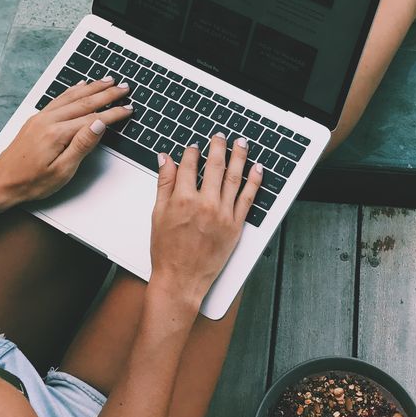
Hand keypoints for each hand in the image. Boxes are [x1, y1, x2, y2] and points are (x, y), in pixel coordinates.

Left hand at [0, 77, 133, 204]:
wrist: (1, 183)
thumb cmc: (31, 182)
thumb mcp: (62, 171)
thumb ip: (82, 145)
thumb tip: (99, 124)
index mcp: (57, 133)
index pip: (93, 118)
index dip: (113, 113)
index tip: (128, 108)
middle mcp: (48, 120)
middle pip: (84, 102)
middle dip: (107, 93)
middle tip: (124, 87)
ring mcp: (41, 118)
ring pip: (71, 97)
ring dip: (92, 87)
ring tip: (108, 80)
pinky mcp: (36, 120)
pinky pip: (58, 99)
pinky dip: (72, 90)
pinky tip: (80, 85)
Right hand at [150, 133, 262, 308]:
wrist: (181, 279)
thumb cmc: (167, 251)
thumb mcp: (158, 214)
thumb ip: (164, 184)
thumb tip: (165, 159)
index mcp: (183, 199)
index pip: (190, 166)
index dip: (192, 152)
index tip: (194, 146)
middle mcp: (205, 204)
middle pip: (215, 166)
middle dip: (218, 147)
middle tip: (220, 136)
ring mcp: (223, 214)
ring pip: (234, 177)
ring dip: (239, 157)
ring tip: (241, 143)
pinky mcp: (236, 226)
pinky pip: (248, 198)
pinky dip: (254, 181)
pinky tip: (257, 168)